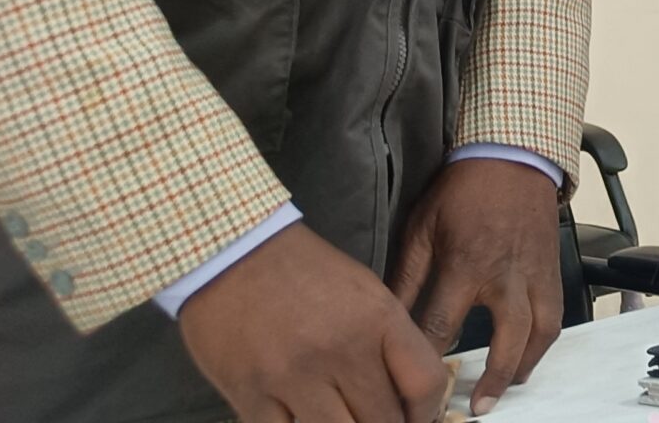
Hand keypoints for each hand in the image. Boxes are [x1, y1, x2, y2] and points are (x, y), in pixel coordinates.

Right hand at [180, 221, 449, 422]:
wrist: (230, 253)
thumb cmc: (302, 270)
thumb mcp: (364, 292)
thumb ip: (389, 341)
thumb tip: (406, 392)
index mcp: (378, 319)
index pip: (425, 381)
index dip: (428, 411)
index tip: (419, 418)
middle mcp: (342, 351)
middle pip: (384, 419)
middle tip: (379, 419)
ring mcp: (295, 378)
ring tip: (344, 419)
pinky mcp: (251, 396)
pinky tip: (303, 420)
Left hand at [387, 157, 564, 415]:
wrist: (514, 158)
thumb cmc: (463, 191)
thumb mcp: (422, 228)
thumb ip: (406, 277)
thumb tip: (387, 320)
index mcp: (466, 264)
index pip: (443, 326)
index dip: (428, 362)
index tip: (415, 386)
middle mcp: (506, 276)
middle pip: (506, 341)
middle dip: (492, 380)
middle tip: (476, 407)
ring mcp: (535, 275)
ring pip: (540, 333)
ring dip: (524, 366)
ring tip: (507, 389)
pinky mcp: (552, 271)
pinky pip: (555, 315)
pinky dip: (543, 343)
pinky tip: (529, 356)